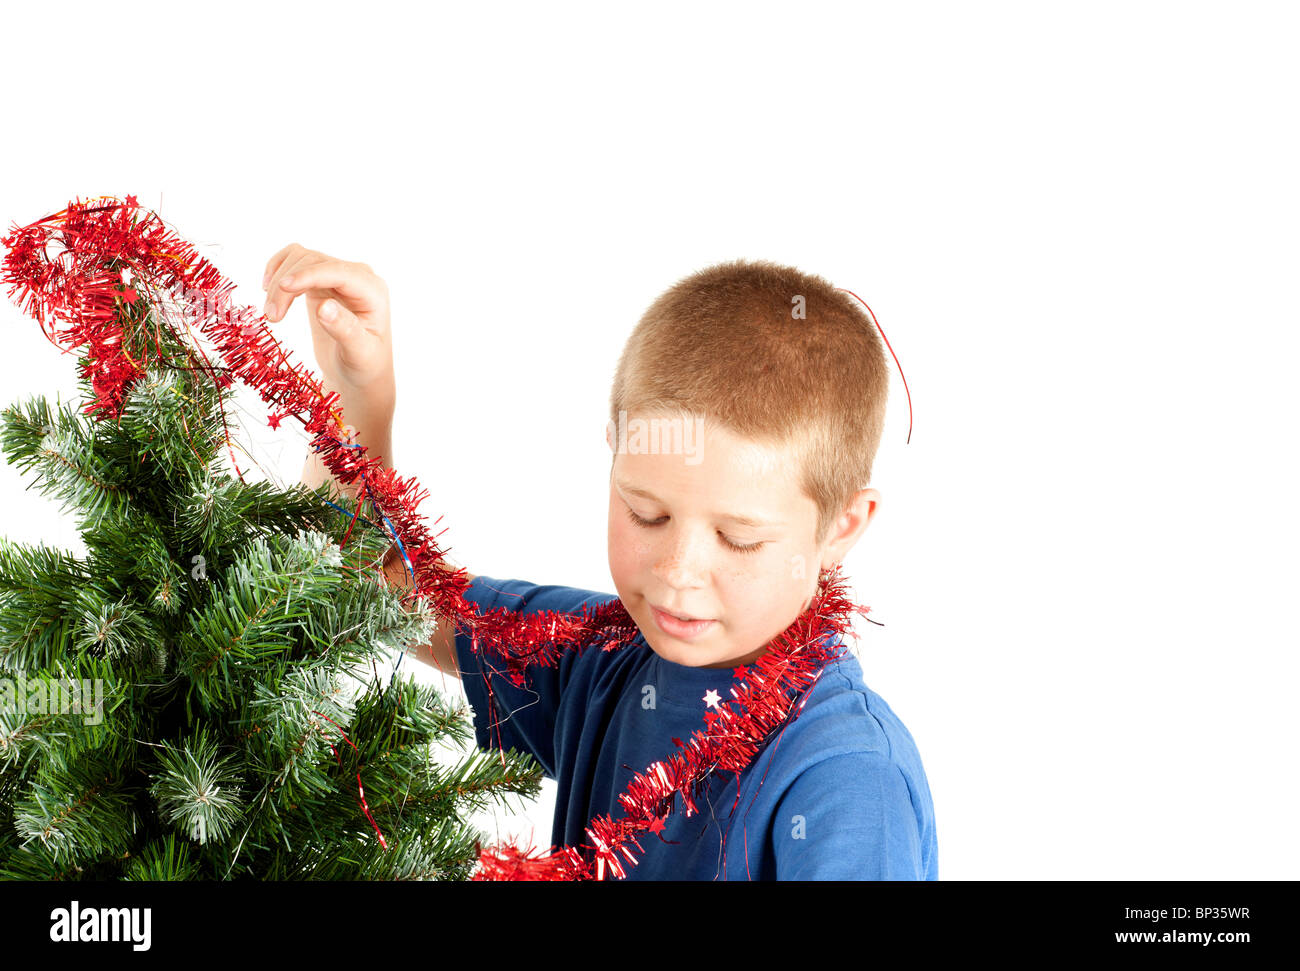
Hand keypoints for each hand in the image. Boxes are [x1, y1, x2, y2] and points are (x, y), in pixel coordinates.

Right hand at [261, 243, 393, 399]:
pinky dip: (279, 269)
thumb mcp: (359, 354)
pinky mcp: (321, 280)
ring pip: (301, 258)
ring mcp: (338, 276)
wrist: (358, 372)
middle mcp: (358, 277)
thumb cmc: (364, 365)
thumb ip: (346, 330)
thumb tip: (324, 306)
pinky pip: (296, 260)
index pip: (338, 272)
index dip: (308, 275)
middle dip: (287, 285)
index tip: (281, 286)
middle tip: (271, 317)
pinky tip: (268, 288)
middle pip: (314, 262)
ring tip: (271, 314)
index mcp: (373, 291)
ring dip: (279, 281)